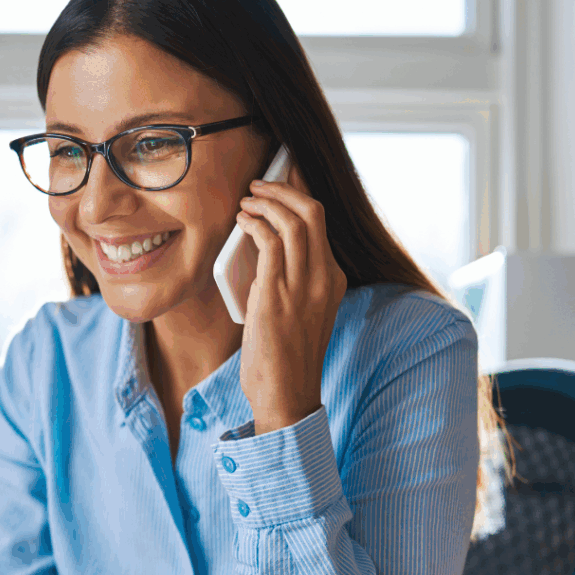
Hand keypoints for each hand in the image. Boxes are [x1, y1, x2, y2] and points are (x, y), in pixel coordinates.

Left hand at [235, 163, 346, 434]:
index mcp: (332, 281)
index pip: (321, 224)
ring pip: (294, 219)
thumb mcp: (298, 314)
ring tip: (247, 200)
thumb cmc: (284, 360)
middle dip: (284, 188)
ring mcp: (303, 286)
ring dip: (267, 201)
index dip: (300, 194)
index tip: (283, 178)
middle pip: (313, 211)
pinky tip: (242, 221)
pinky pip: (270, 241)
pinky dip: (254, 223)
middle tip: (260, 183)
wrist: (286, 397)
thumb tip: (262, 250)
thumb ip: (289, 282)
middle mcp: (324, 279)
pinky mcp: (277, 295)